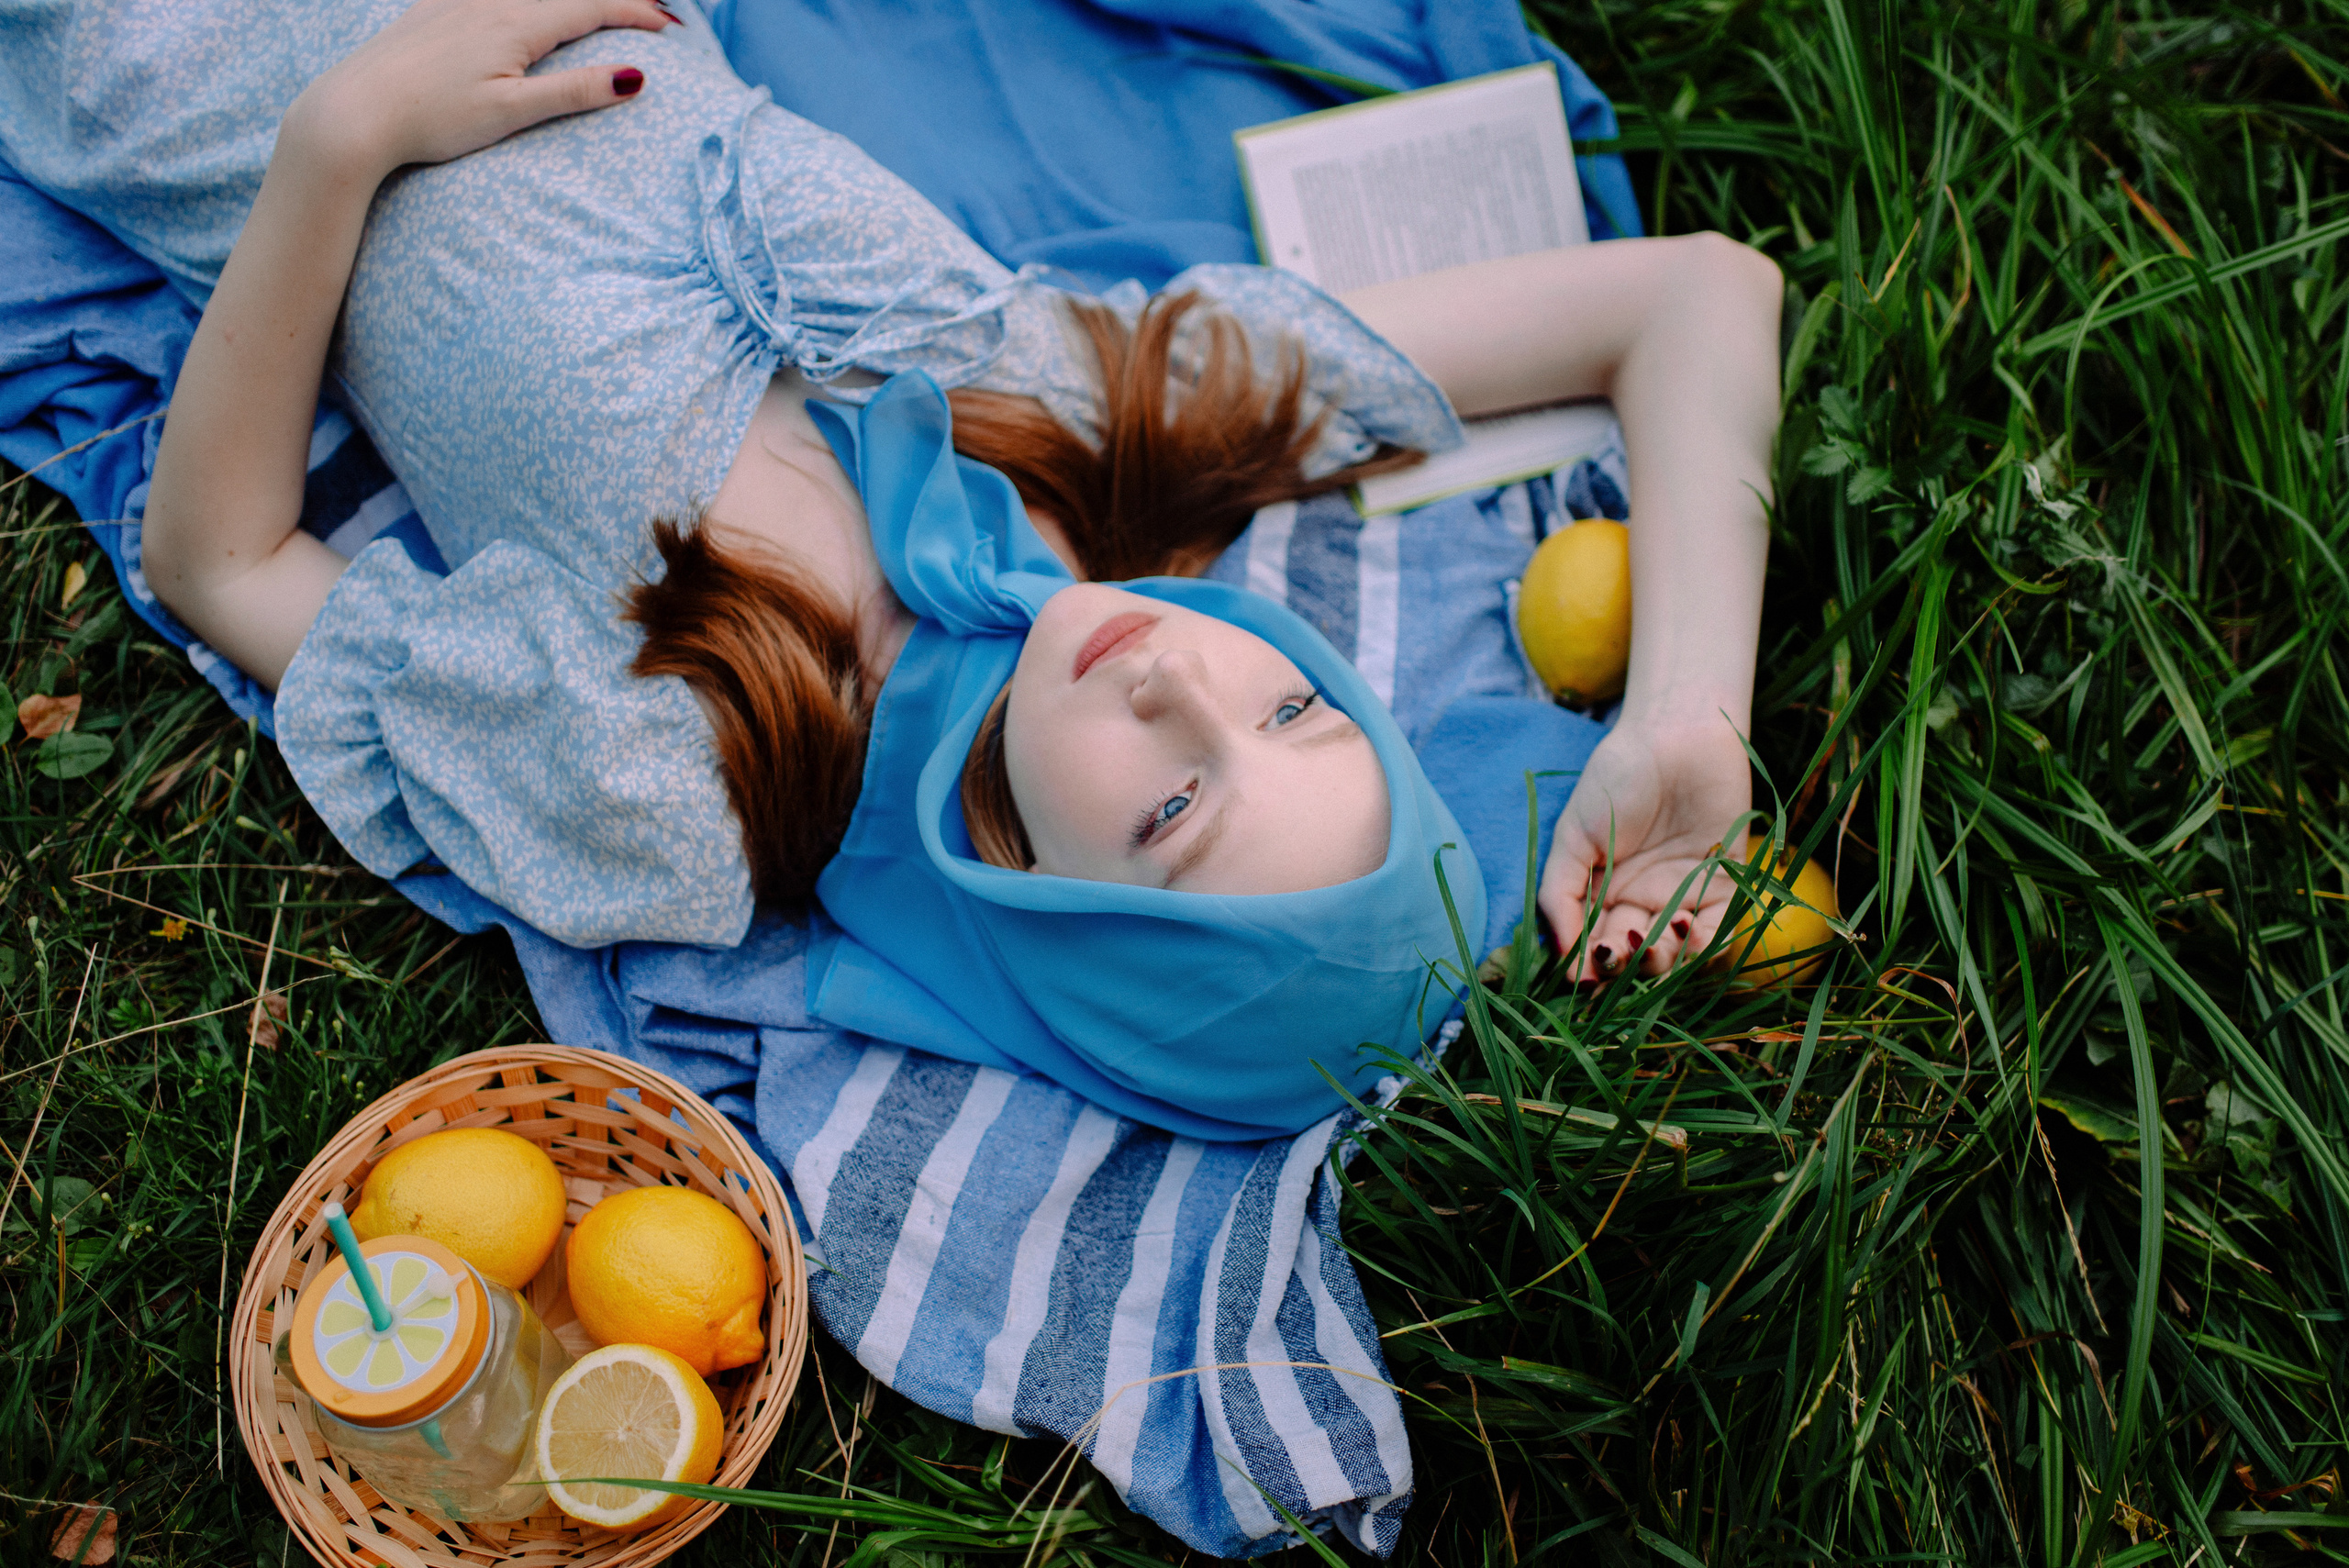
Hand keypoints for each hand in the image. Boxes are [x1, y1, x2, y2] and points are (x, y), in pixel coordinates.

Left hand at [289, 0, 670, 176]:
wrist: (352, 111)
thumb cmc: (431, 120)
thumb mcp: (511, 112)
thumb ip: (573, 91)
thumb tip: (635, 77)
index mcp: (515, 23)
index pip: (592, 6)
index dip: (636, 12)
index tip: (672, 27)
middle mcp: (488, 0)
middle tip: (654, 9)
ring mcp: (457, 1)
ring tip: (599, 8)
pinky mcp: (431, 9)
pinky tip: (524, 8)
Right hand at [1536, 710, 1752, 980]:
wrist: (1674, 736)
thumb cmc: (1617, 779)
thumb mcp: (1573, 837)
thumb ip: (1561, 894)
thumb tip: (1561, 956)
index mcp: (1603, 894)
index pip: (1591, 946)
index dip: (1585, 969)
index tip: (1578, 979)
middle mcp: (1642, 903)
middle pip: (1631, 958)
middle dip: (1620, 968)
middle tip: (1612, 956)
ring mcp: (1683, 897)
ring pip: (1673, 955)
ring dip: (1658, 962)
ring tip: (1644, 941)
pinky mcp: (1725, 888)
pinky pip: (1717, 934)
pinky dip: (1701, 946)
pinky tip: (1682, 929)